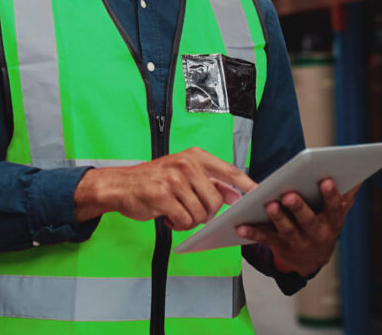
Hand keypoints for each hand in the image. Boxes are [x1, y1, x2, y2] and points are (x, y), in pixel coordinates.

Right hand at [74, 147, 256, 230]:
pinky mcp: (162, 196)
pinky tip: (167, 216)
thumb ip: (208, 182)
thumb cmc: (153, 181)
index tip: (261, 195)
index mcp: (195, 156)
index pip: (229, 171)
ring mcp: (174, 179)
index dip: (247, 185)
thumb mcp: (183, 173)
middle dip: (206, 213)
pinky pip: (184, 221)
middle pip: (216, 200)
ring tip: (175, 211)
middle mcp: (186, 164)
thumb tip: (235, 195)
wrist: (120, 185)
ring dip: (189, 220)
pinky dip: (177, 224)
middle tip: (190, 210)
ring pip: (200, 214)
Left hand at [235, 178, 357, 276]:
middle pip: (308, 220)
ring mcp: (297, 240)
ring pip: (286, 229)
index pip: (334, 207)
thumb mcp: (337, 214)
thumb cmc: (323, 226)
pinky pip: (265, 238)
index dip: (331, 195)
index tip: (326, 180)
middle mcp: (316, 233)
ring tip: (269, 205)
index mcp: (332, 221)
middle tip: (290, 194)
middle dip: (299, 207)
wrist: (311, 260)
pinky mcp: (279, 245)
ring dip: (277, 218)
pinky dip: (252, 232)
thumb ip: (345, 196)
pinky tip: (241, 225)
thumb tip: (357, 178)